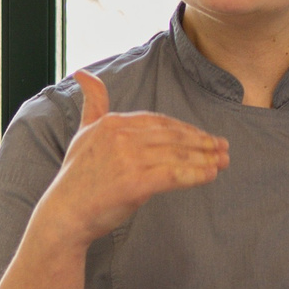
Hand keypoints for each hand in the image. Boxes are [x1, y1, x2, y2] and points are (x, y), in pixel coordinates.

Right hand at [33, 69, 227, 246]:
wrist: (65, 214)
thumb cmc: (77, 177)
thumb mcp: (83, 132)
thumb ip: (92, 103)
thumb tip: (83, 73)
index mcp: (113, 122)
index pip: (160, 121)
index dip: (186, 129)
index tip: (204, 136)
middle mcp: (121, 136)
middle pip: (173, 136)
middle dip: (202, 142)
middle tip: (224, 148)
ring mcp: (129, 159)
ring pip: (178, 155)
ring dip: (205, 158)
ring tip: (223, 162)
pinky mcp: (136, 183)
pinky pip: (174, 175)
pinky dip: (196, 174)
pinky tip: (210, 175)